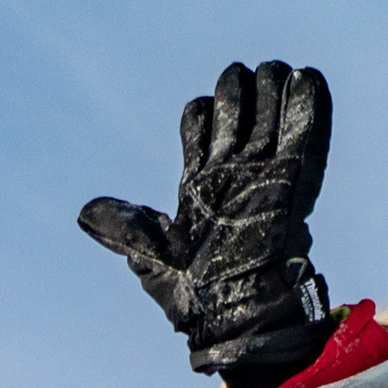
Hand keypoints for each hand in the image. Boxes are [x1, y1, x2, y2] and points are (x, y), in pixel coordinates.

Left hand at [79, 60, 333, 387]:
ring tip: (274, 70)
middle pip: (238, 114)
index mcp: (199, 186)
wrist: (236, 317)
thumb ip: (123, 228)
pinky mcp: (293, 184)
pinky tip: (305, 77)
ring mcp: (263, 177)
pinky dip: (304, 107)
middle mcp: (232, 176)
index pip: (200, 130)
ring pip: (268, 118)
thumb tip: (83, 213)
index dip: (202, 113)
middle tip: (243, 79)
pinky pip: (301, 137)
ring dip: (272, 89)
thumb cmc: (194, 296)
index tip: (202, 111)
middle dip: (240, 90)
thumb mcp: (151, 259)